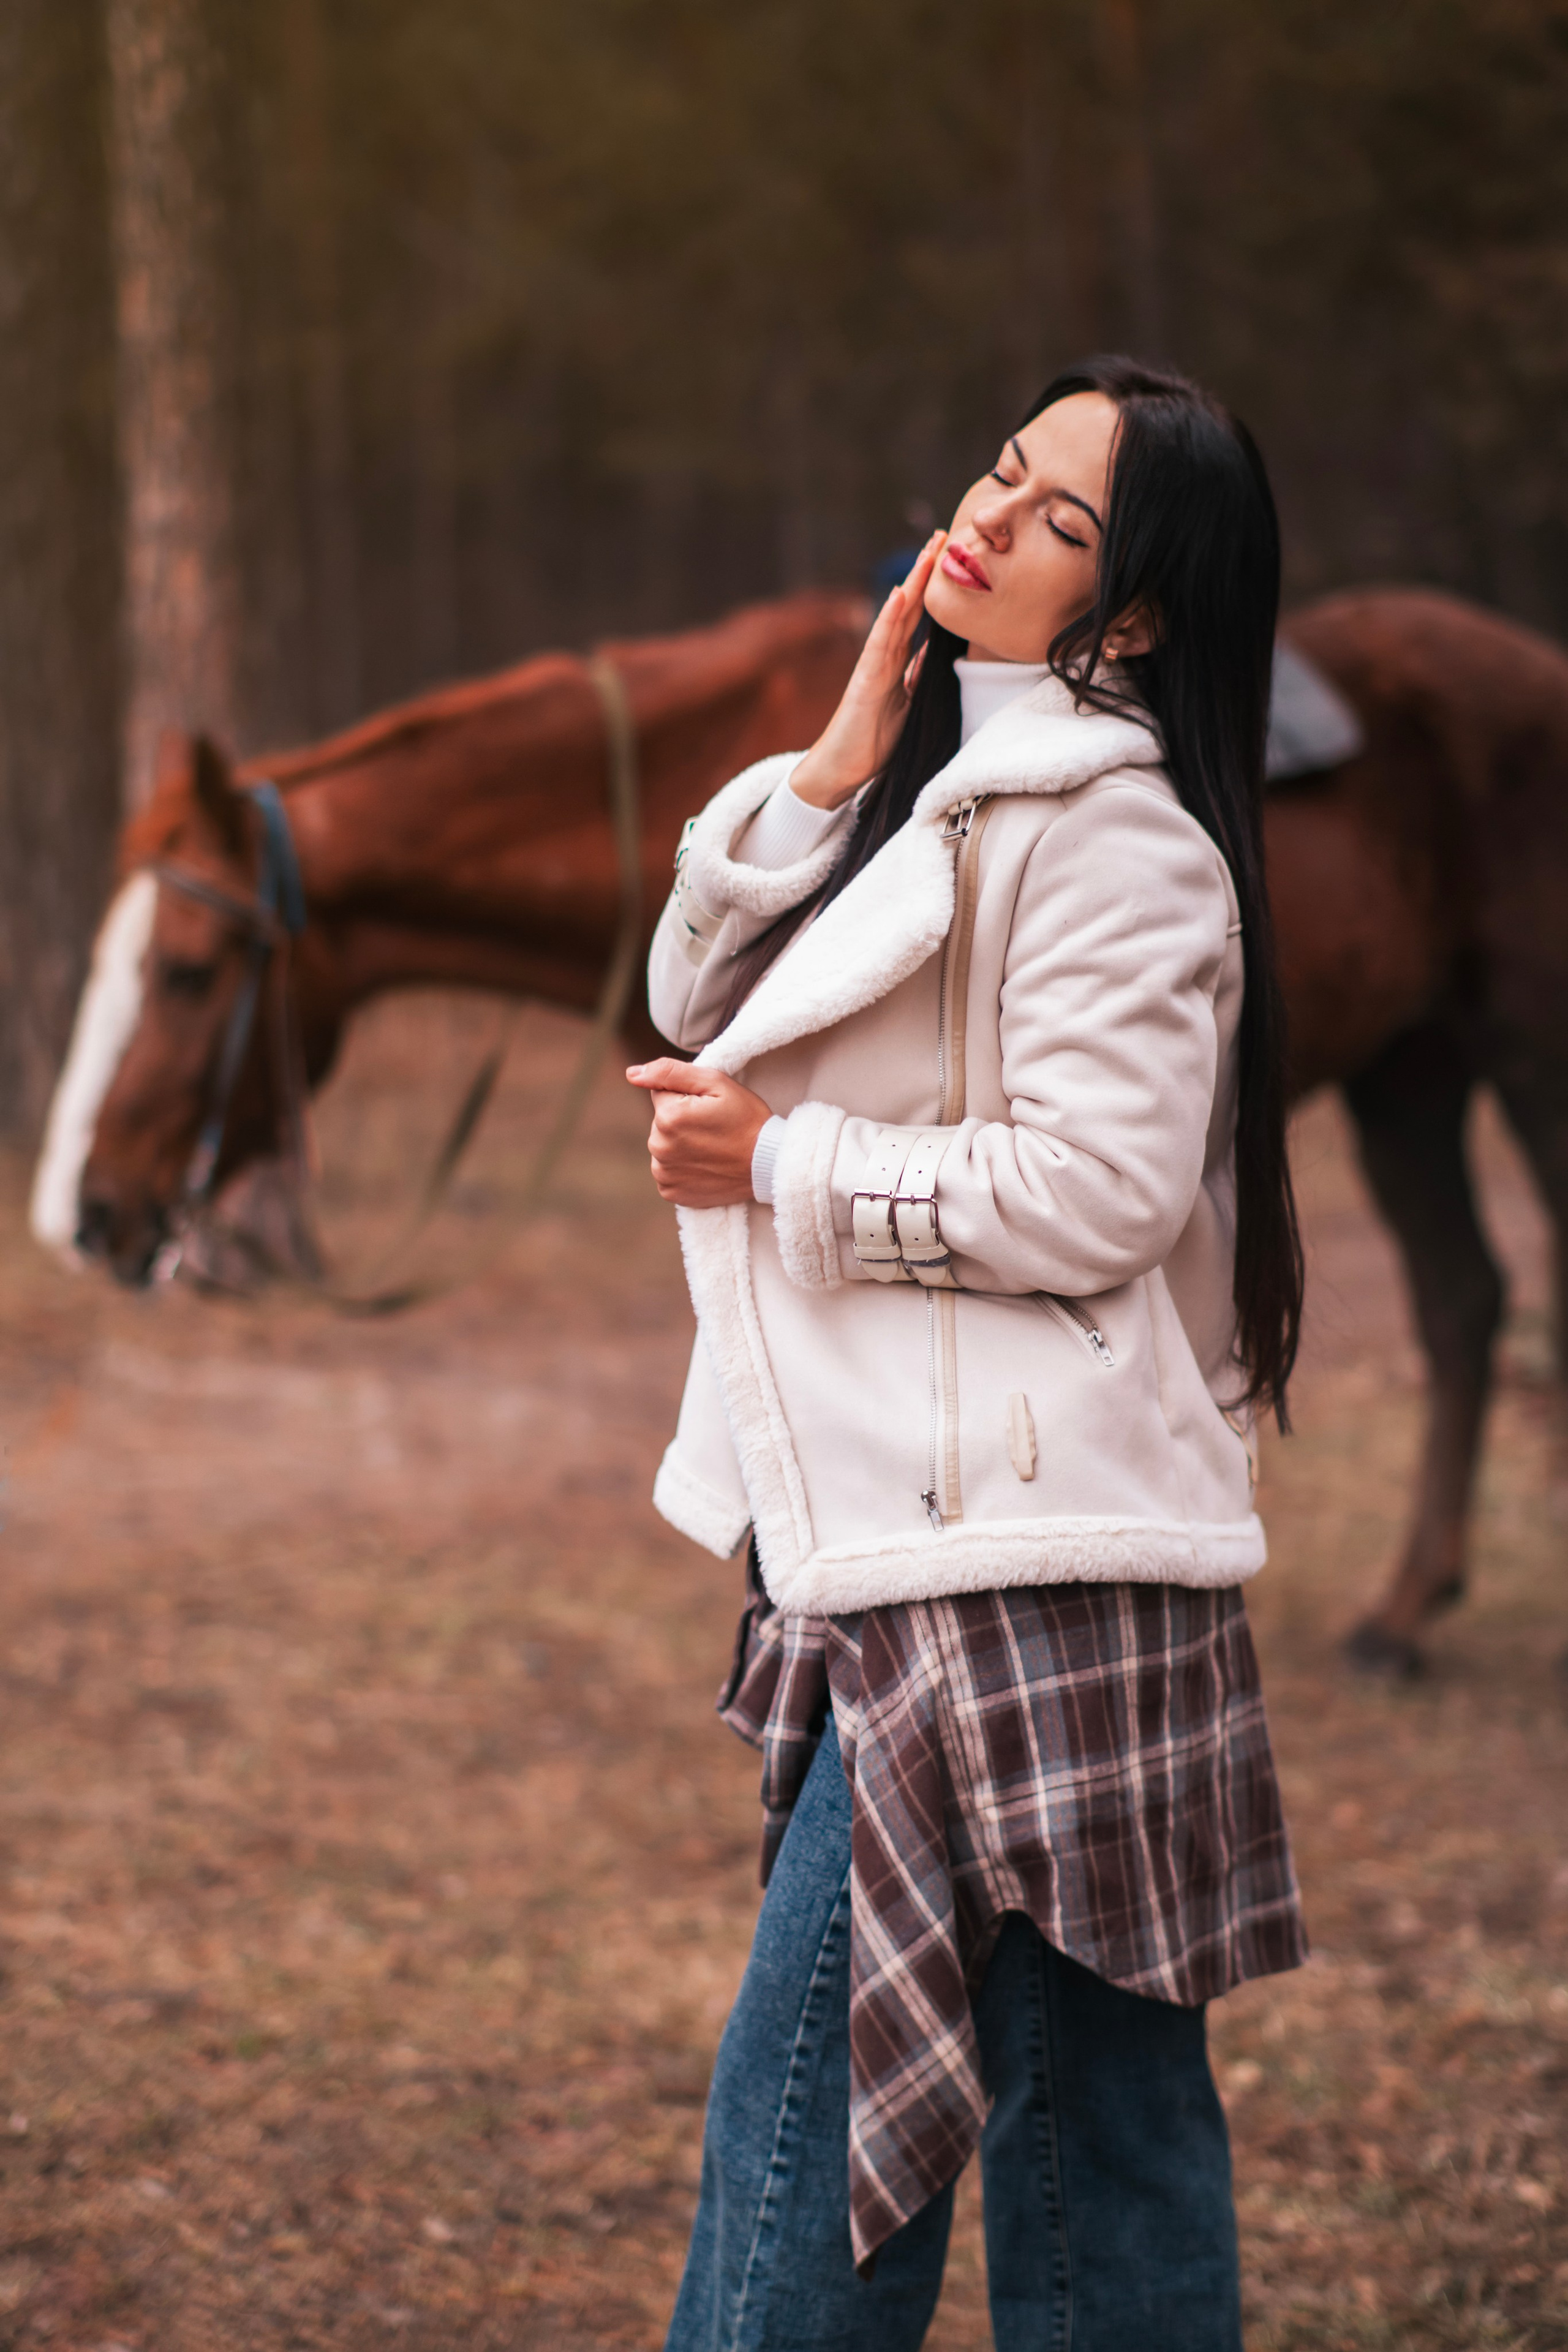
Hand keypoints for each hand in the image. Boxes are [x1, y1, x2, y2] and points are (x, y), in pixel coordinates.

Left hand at [626, 1059, 771, 1206]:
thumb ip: (669, 1072)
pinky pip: (667, 1170)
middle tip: (713, 1128)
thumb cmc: (746, 1118)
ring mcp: (664, 1173)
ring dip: (681, 1144)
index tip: (708, 1108)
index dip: (687, 1097)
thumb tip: (632, 1074)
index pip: (662, 1094)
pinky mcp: (671, 1192)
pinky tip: (705, 1164)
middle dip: (681, 1121)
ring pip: (663, 1145)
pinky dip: (682, 1166)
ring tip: (711, 1147)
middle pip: (660, 1121)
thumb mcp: (715, 1082)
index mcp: (667, 1116)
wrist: (768, 1164)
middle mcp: (659, 1146)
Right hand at [790, 530, 947, 808]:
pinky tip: (899, 594)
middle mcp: (883, 658)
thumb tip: (932, 652)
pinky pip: (878, 646)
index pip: (918, 618)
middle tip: (944, 535)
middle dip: (925, 571)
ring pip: (896, 617)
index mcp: (895, 663)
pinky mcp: (864, 683)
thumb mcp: (907, 704)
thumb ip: (916, 676)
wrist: (841, 771)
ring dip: (912, 583)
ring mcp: (872, 667)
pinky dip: (888, 619)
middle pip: (909, 607)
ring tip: (927, 552)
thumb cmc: (871, 741)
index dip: (934, 587)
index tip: (951, 556)